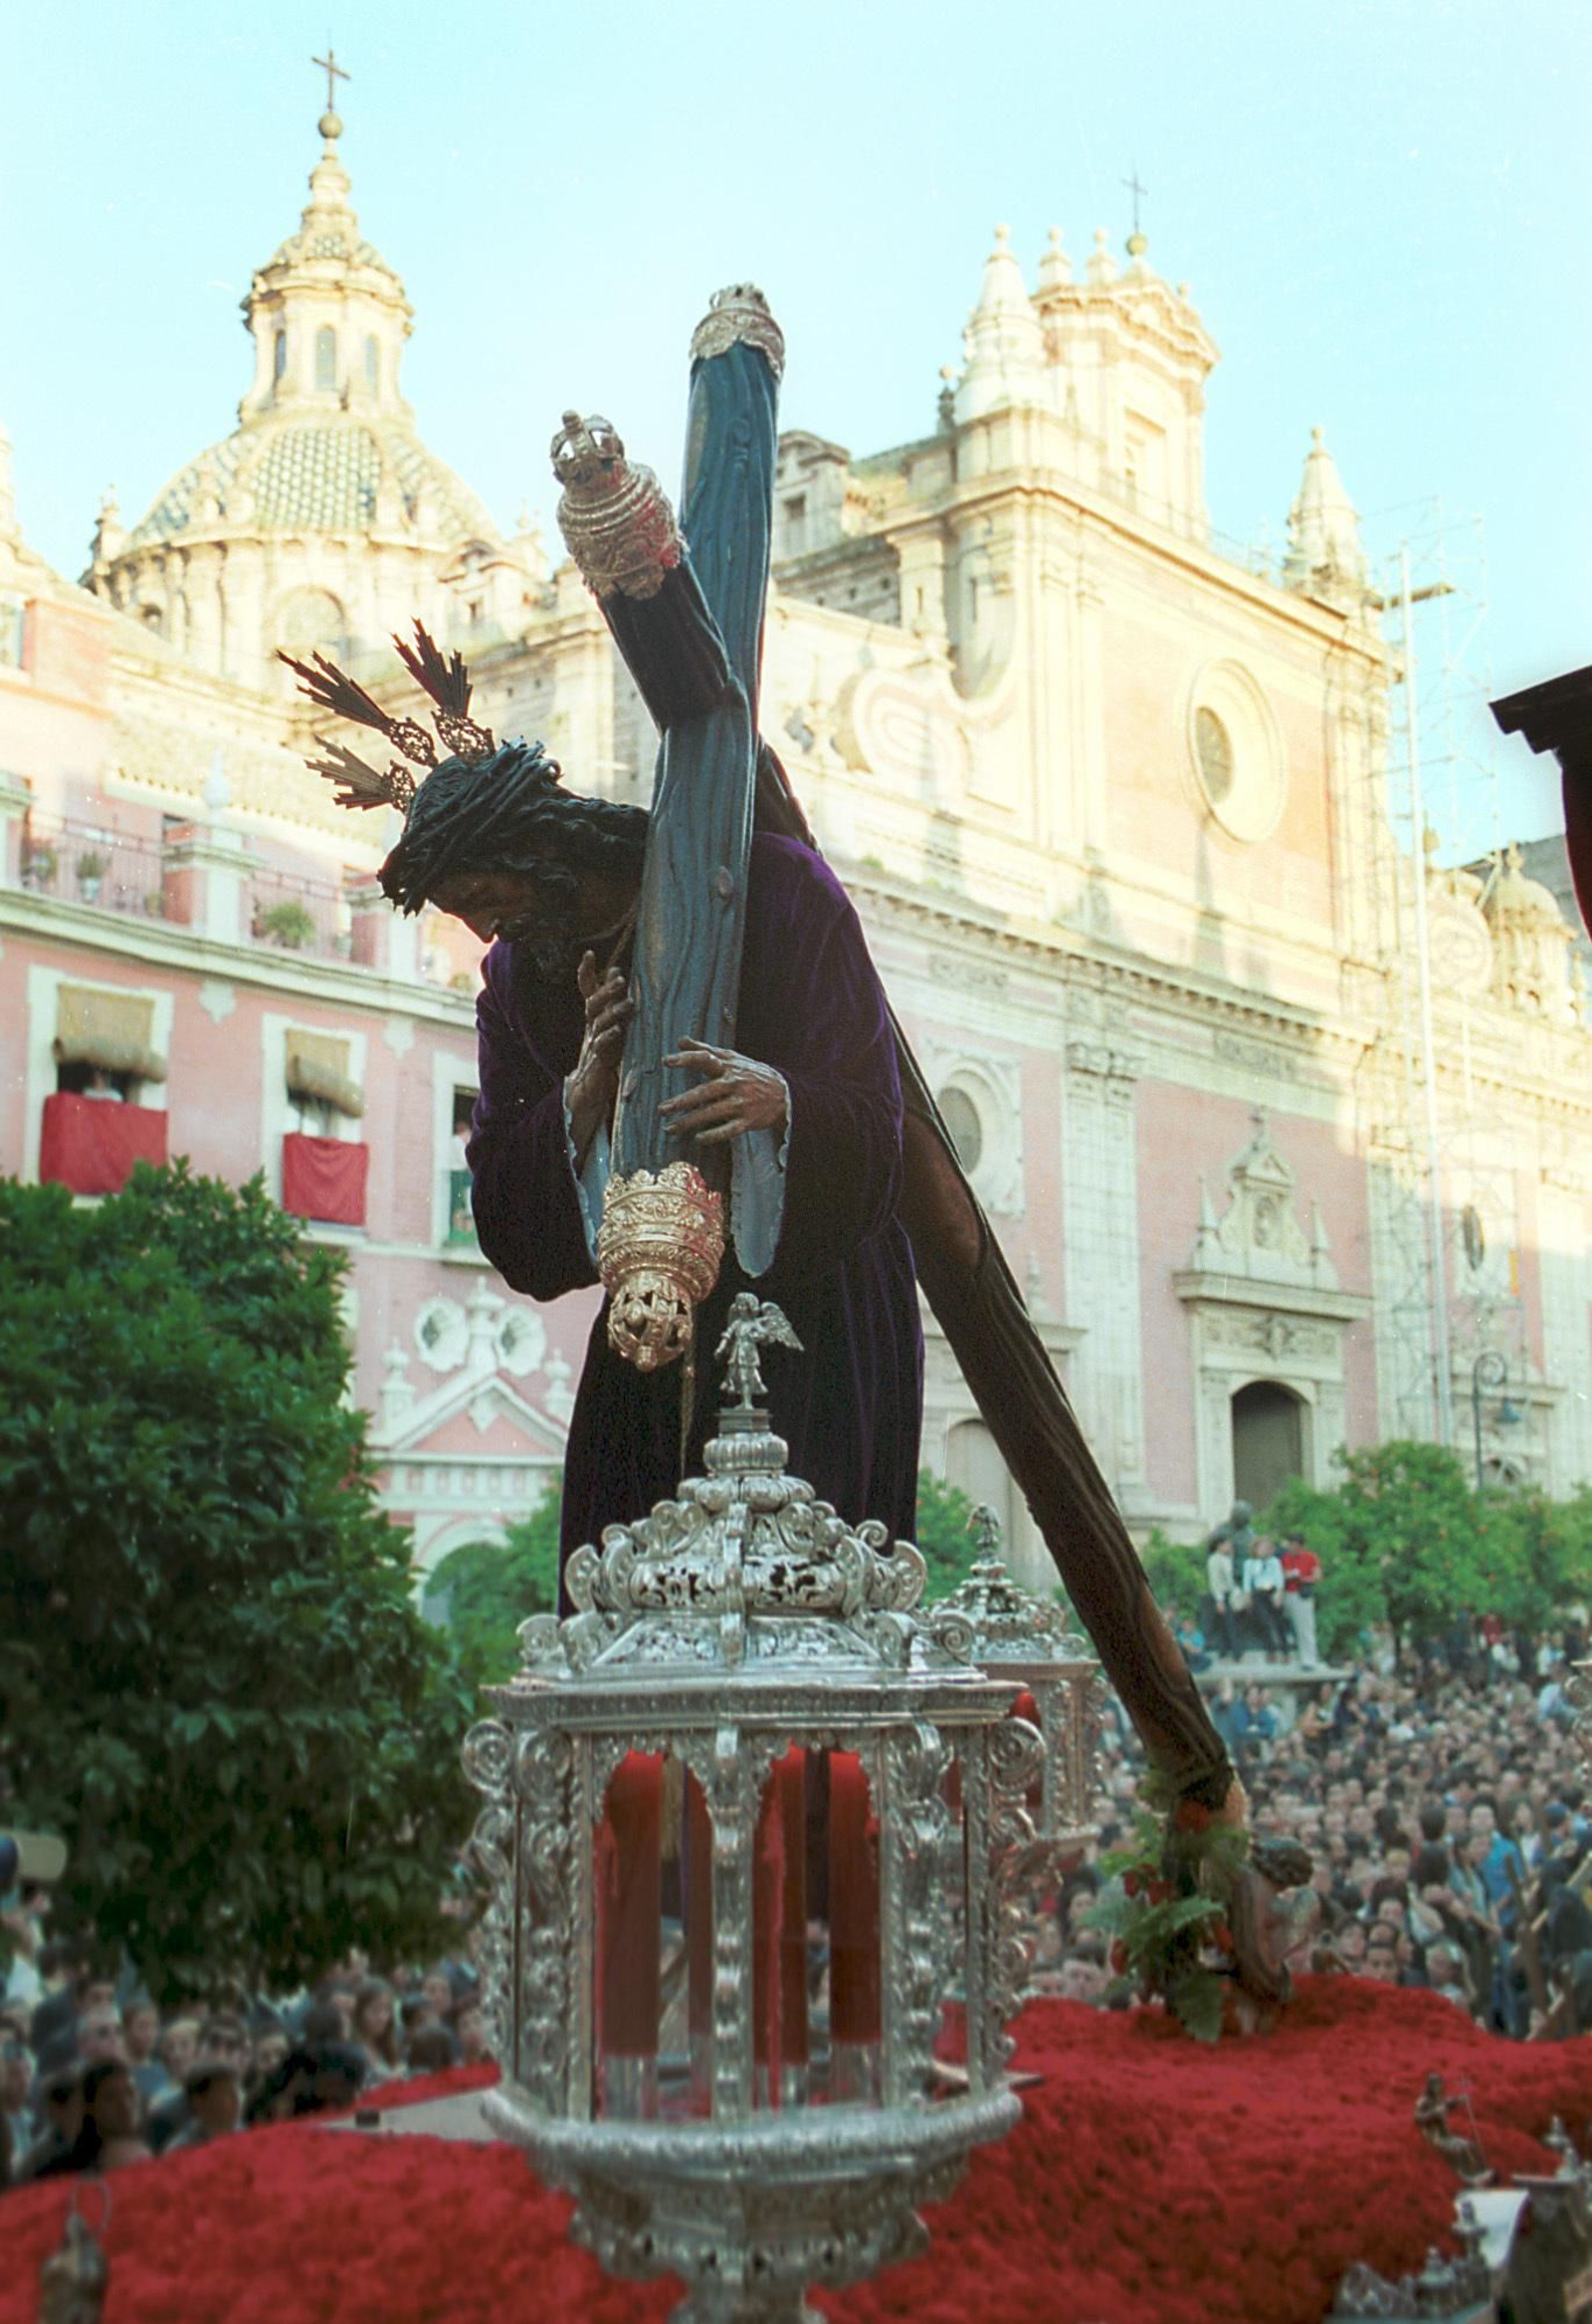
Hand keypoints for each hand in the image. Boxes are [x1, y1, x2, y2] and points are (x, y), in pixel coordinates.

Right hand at [566, 951, 632, 1166]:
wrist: (584, 1101)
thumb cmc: (601, 1065)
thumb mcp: (609, 1034)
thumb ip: (612, 1008)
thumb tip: (618, 975)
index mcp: (593, 1023)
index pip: (586, 994)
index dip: (585, 974)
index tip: (588, 954)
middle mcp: (589, 1033)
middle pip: (593, 1006)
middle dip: (606, 991)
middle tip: (620, 978)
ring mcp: (591, 1050)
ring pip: (598, 1027)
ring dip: (613, 1013)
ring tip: (628, 1003)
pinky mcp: (596, 1069)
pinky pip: (600, 1052)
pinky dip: (607, 1041)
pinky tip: (616, 1033)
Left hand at [659, 1037, 787, 1146]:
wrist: (784, 1093)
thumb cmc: (751, 1073)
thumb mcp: (731, 1058)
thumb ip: (705, 1050)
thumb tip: (680, 1040)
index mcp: (728, 1066)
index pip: (705, 1059)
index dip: (686, 1059)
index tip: (666, 1061)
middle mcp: (734, 1083)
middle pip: (704, 1092)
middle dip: (682, 1101)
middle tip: (662, 1109)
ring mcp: (742, 1103)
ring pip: (712, 1113)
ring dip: (690, 1122)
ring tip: (669, 1128)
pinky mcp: (748, 1121)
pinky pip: (728, 1130)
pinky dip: (713, 1135)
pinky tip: (698, 1139)